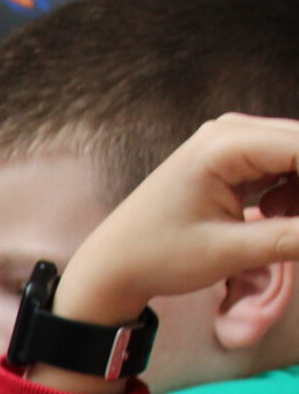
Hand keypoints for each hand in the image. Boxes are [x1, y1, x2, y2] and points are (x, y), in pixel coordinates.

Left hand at [60, 114, 298, 327]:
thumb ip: (293, 238)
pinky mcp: (234, 155)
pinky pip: (285, 163)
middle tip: (290, 226)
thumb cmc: (158, 258)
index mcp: (225, 144)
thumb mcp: (229, 252)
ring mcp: (232, 139)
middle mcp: (231, 129)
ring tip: (280, 226)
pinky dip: (293, 190)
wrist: (112, 263)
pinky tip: (271, 215)